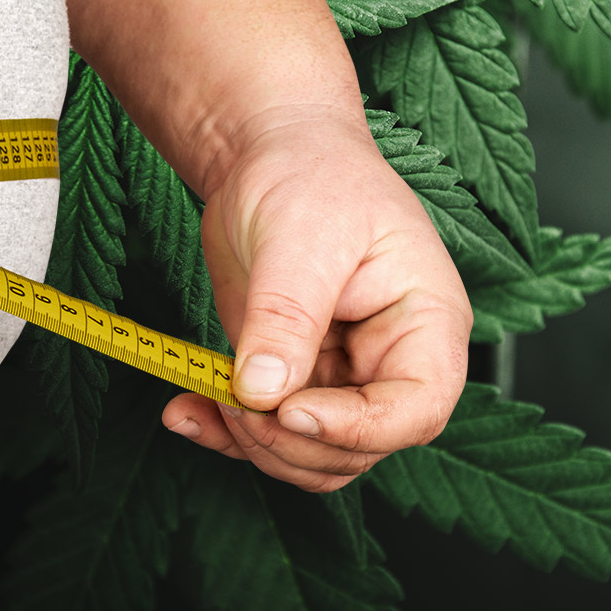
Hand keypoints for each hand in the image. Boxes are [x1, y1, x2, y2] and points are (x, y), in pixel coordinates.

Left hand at [162, 108, 470, 491]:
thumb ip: (286, 317)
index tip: (292, 411)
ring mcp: (339, 377)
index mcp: (425, 323)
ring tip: (203, 397)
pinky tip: (184, 411)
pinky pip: (265, 432)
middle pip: (358, 448)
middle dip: (291, 440)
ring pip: (310, 456)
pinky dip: (222, 431)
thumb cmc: (310, 173)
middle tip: (234, 400)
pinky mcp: (290, 378)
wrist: (268, 155)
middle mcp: (390, 362)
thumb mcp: (300, 236)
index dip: (358, 428)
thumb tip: (265, 392)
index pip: (417, 409)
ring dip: (253, 444)